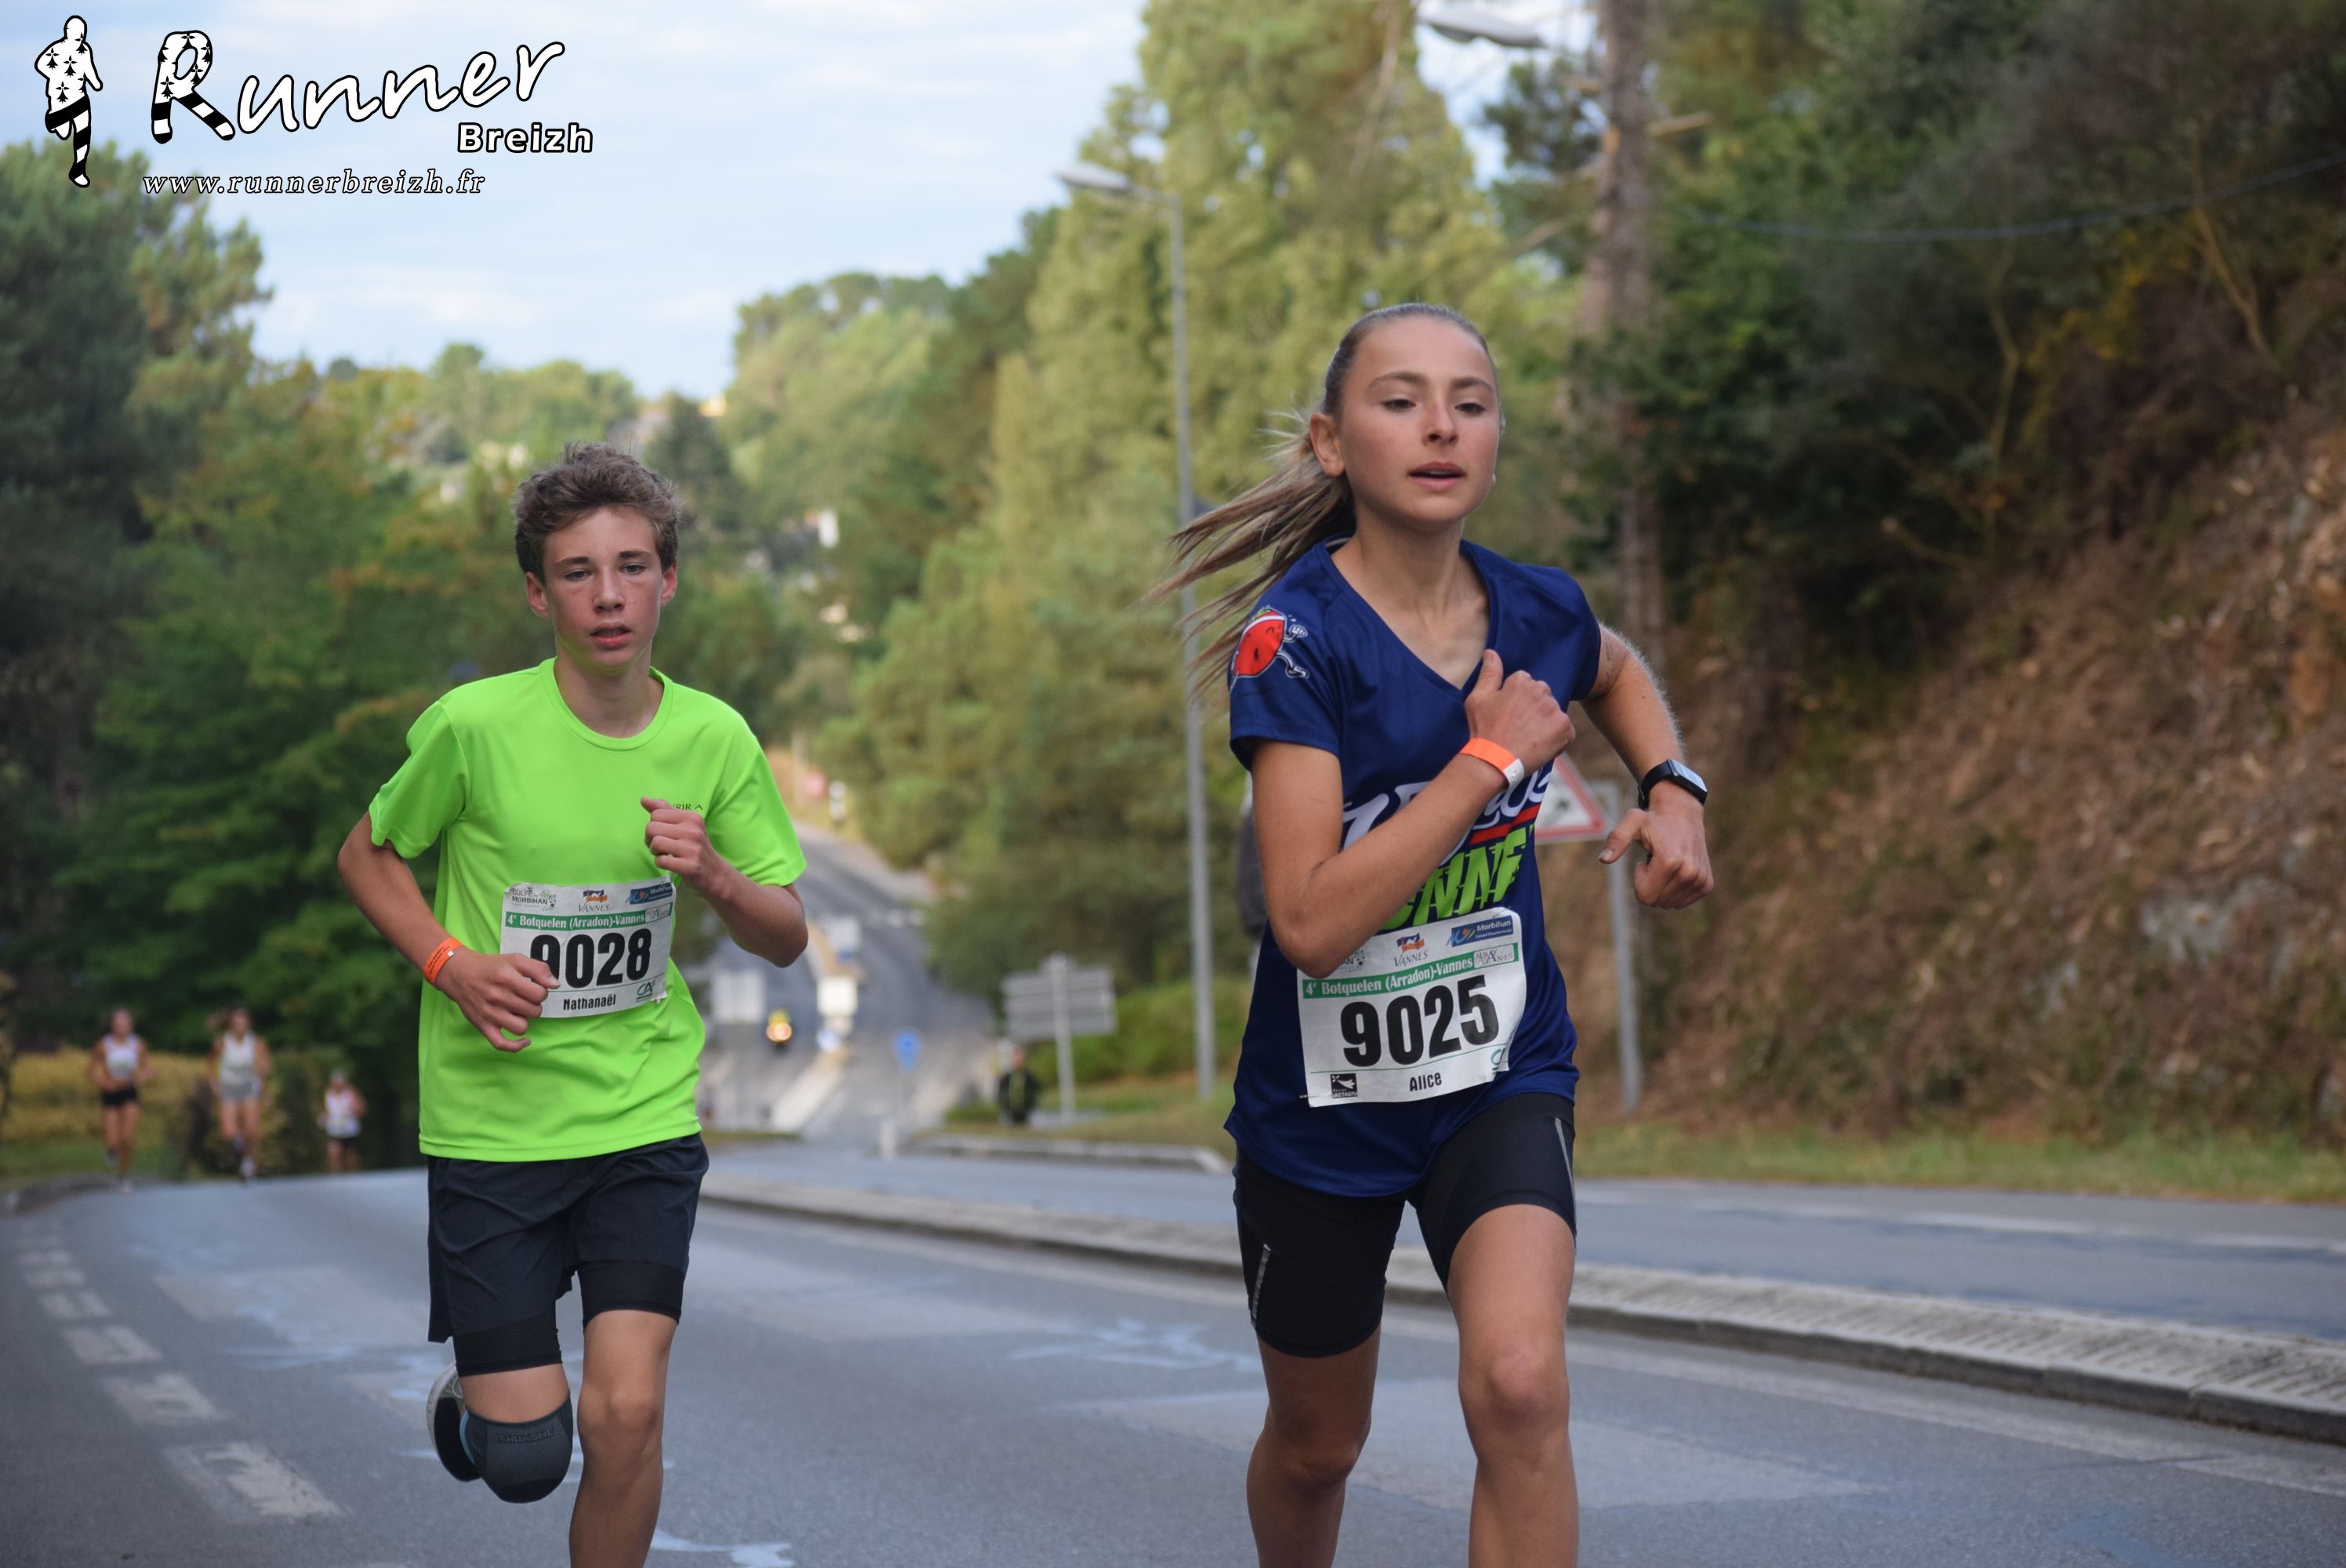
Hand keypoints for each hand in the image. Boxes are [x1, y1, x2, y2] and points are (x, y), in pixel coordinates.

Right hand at [435, 947, 554, 1051]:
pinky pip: (502, 1044)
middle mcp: (497, 997)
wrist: (459, 974)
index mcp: (506, 978)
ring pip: (522, 1027)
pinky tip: (525, 1040)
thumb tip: (555, 985)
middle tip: (524, 998)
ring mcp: (489, 1014)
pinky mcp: (483, 1026)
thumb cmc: (490, 967)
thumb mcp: (515, 959)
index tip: (533, 988)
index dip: (541, 991)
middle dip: (533, 1004)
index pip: (540, 994)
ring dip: (524, 1020)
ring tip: (518, 1011)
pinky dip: (516, 1045)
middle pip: (533, 1011)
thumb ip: (538, 969)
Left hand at [643, 797, 722, 890]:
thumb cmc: (695, 847)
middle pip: (652, 827)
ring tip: (666, 854)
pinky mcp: (690, 866)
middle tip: (662, 847)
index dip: (654, 825)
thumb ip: (664, 811)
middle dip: (650, 839)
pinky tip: (670, 864)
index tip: (664, 834)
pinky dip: (660, 863)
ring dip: (655, 852)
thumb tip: (643, 799)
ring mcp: (692, 849)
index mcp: (691, 817)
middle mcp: (693, 830)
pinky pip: (661, 861)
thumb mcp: (684, 825)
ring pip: (655, 843)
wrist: (715, 873)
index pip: (656, 813)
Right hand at [1463, 649, 1575, 770]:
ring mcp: (1554, 709)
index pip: (1526, 685)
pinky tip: (1541, 747)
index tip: (1509, 716)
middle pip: (1543, 697)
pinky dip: (1558, 740)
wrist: (1493, 761)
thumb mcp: (1477, 699)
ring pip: (1554, 714)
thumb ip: (1489, 673)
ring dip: (1546, 725)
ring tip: (1529, 740)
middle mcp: (1541, 690)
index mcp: (1521, 681)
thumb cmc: (1483, 730)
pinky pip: (1566, 731)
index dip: (1517, 702)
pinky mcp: (1564, 728)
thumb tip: (1491, 652)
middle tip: (1519, 729)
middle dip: (1534, 711)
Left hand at [1598, 789, 1713, 909]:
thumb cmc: (1653, 820)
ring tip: (1667, 863)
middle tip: (1656, 861)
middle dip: (1651, 884)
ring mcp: (1700, 880)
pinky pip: (1682, 902)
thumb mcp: (1632, 824)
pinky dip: (1675, 889)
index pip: (1645, 897)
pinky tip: (1677, 868)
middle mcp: (1689, 872)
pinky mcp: (1707, 884)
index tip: (1645, 861)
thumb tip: (1604, 859)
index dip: (1640, 880)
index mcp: (1670, 861)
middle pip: (1657, 902)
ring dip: (1663, 886)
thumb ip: (1616, 840)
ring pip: (1670, 903)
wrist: (1682, 814)